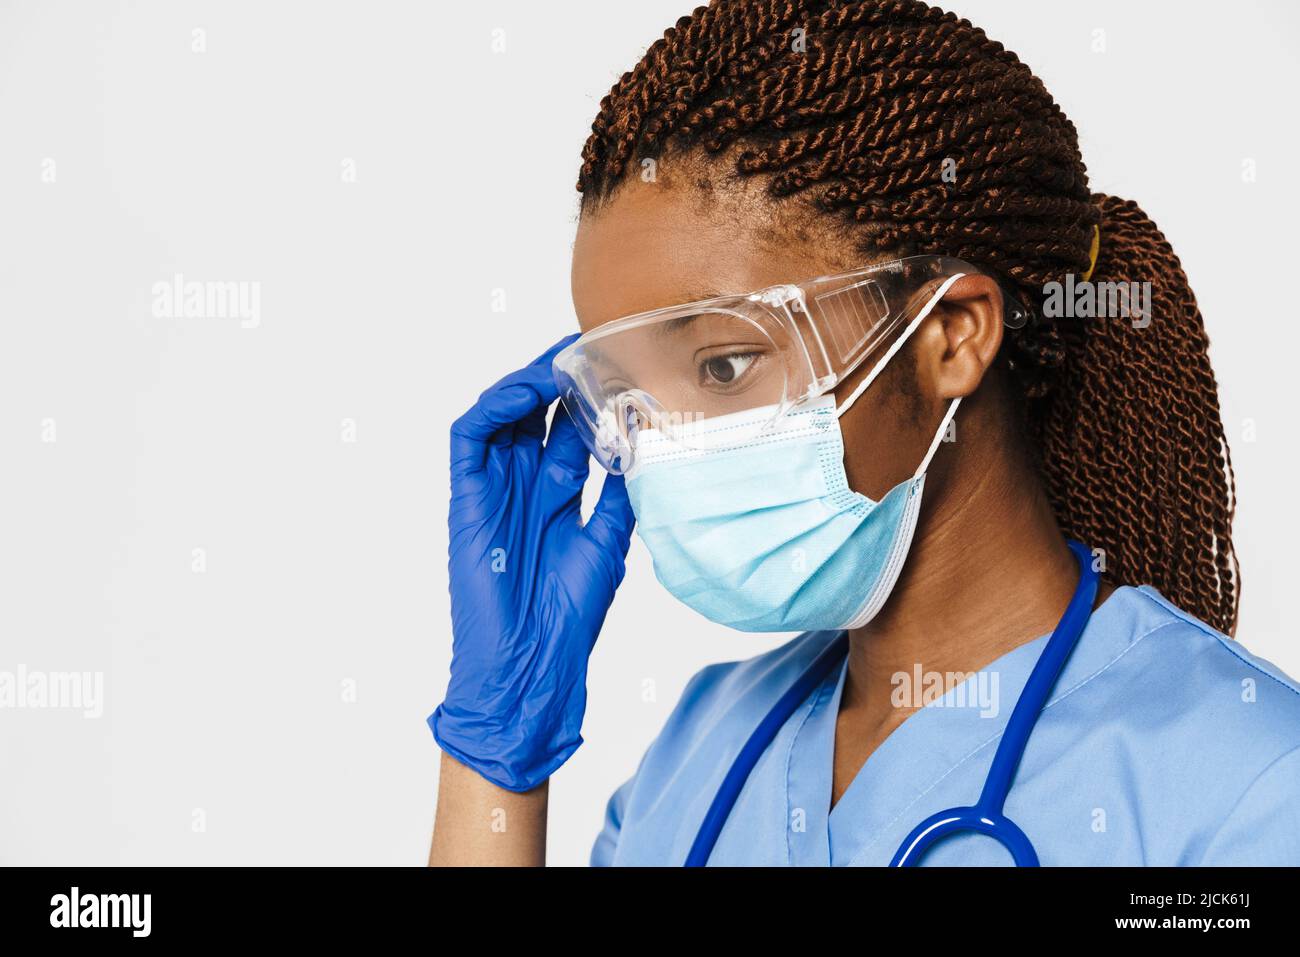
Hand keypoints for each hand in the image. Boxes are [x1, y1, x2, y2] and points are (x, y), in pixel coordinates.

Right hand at [429, 336, 635, 791]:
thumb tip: (642, 444)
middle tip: (591, 345)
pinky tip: (526, 392)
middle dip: (561, 376)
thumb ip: (619, 493)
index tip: (621, 363)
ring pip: (503, 415)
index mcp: (559, 494)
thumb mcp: (608, 543)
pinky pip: (470, 437)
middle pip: (538, 412)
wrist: (532, 662)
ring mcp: (494, 488)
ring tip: (560, 360)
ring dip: (528, 382)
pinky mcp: (466, 497)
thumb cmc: (569, 615)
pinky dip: (494, 408)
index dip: (591, 395)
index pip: (572, 428)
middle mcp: (525, 484)